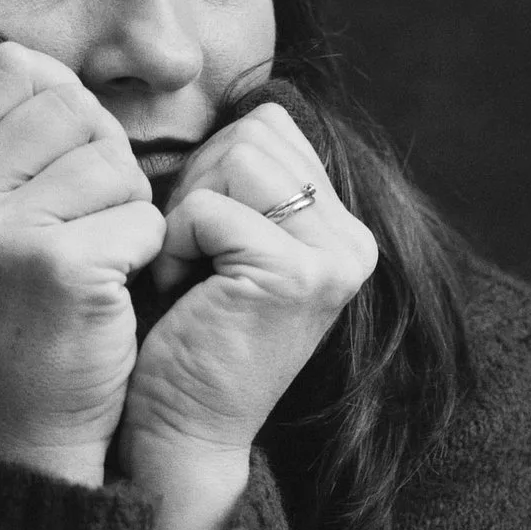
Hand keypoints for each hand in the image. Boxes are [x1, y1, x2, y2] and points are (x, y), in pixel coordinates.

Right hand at [0, 41, 168, 485]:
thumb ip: (6, 143)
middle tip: (89, 219)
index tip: (65, 157)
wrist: (25, 421)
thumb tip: (58, 71)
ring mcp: (4, 231)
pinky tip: (111, 288)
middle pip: (72, 106)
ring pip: (115, 161)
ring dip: (129, 208)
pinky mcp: (61, 266)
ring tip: (97, 256)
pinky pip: (143, 218)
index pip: (9, 66)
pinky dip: (145, 252)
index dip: (59, 98)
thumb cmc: (22, 311)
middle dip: (104, 156)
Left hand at [119, 104, 377, 529]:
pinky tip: (181, 293)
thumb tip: (238, 97)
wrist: (178, 432)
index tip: (200, 238)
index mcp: (341, 227)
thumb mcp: (224, 240)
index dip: (211, 166)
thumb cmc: (181, 332)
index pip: (270, 124)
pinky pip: (210, 205)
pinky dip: (177, 242)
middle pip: (253, 132)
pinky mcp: (294, 275)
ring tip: (188, 274)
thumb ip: (243, 178)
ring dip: (188, 212)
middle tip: (191, 259)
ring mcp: (332, 258)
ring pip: (236, 157)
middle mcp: (353, 240)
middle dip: (199, 185)